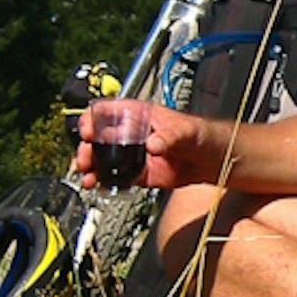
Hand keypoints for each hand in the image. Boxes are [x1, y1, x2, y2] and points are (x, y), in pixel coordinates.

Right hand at [76, 104, 230, 192]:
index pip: (107, 111)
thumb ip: (171, 136)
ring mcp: (134, 154)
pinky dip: (105, 182)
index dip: (91, 119)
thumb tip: (153, 144)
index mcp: (139, 115)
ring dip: (92, 167)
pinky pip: (117, 177)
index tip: (86, 131)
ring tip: (87, 176)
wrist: (212, 160)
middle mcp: (132, 133)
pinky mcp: (139, 173)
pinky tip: (98, 185)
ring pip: (104, 159)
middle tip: (84, 159)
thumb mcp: (187, 131)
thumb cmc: (201, 135)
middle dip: (86, 147)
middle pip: (99, 137)